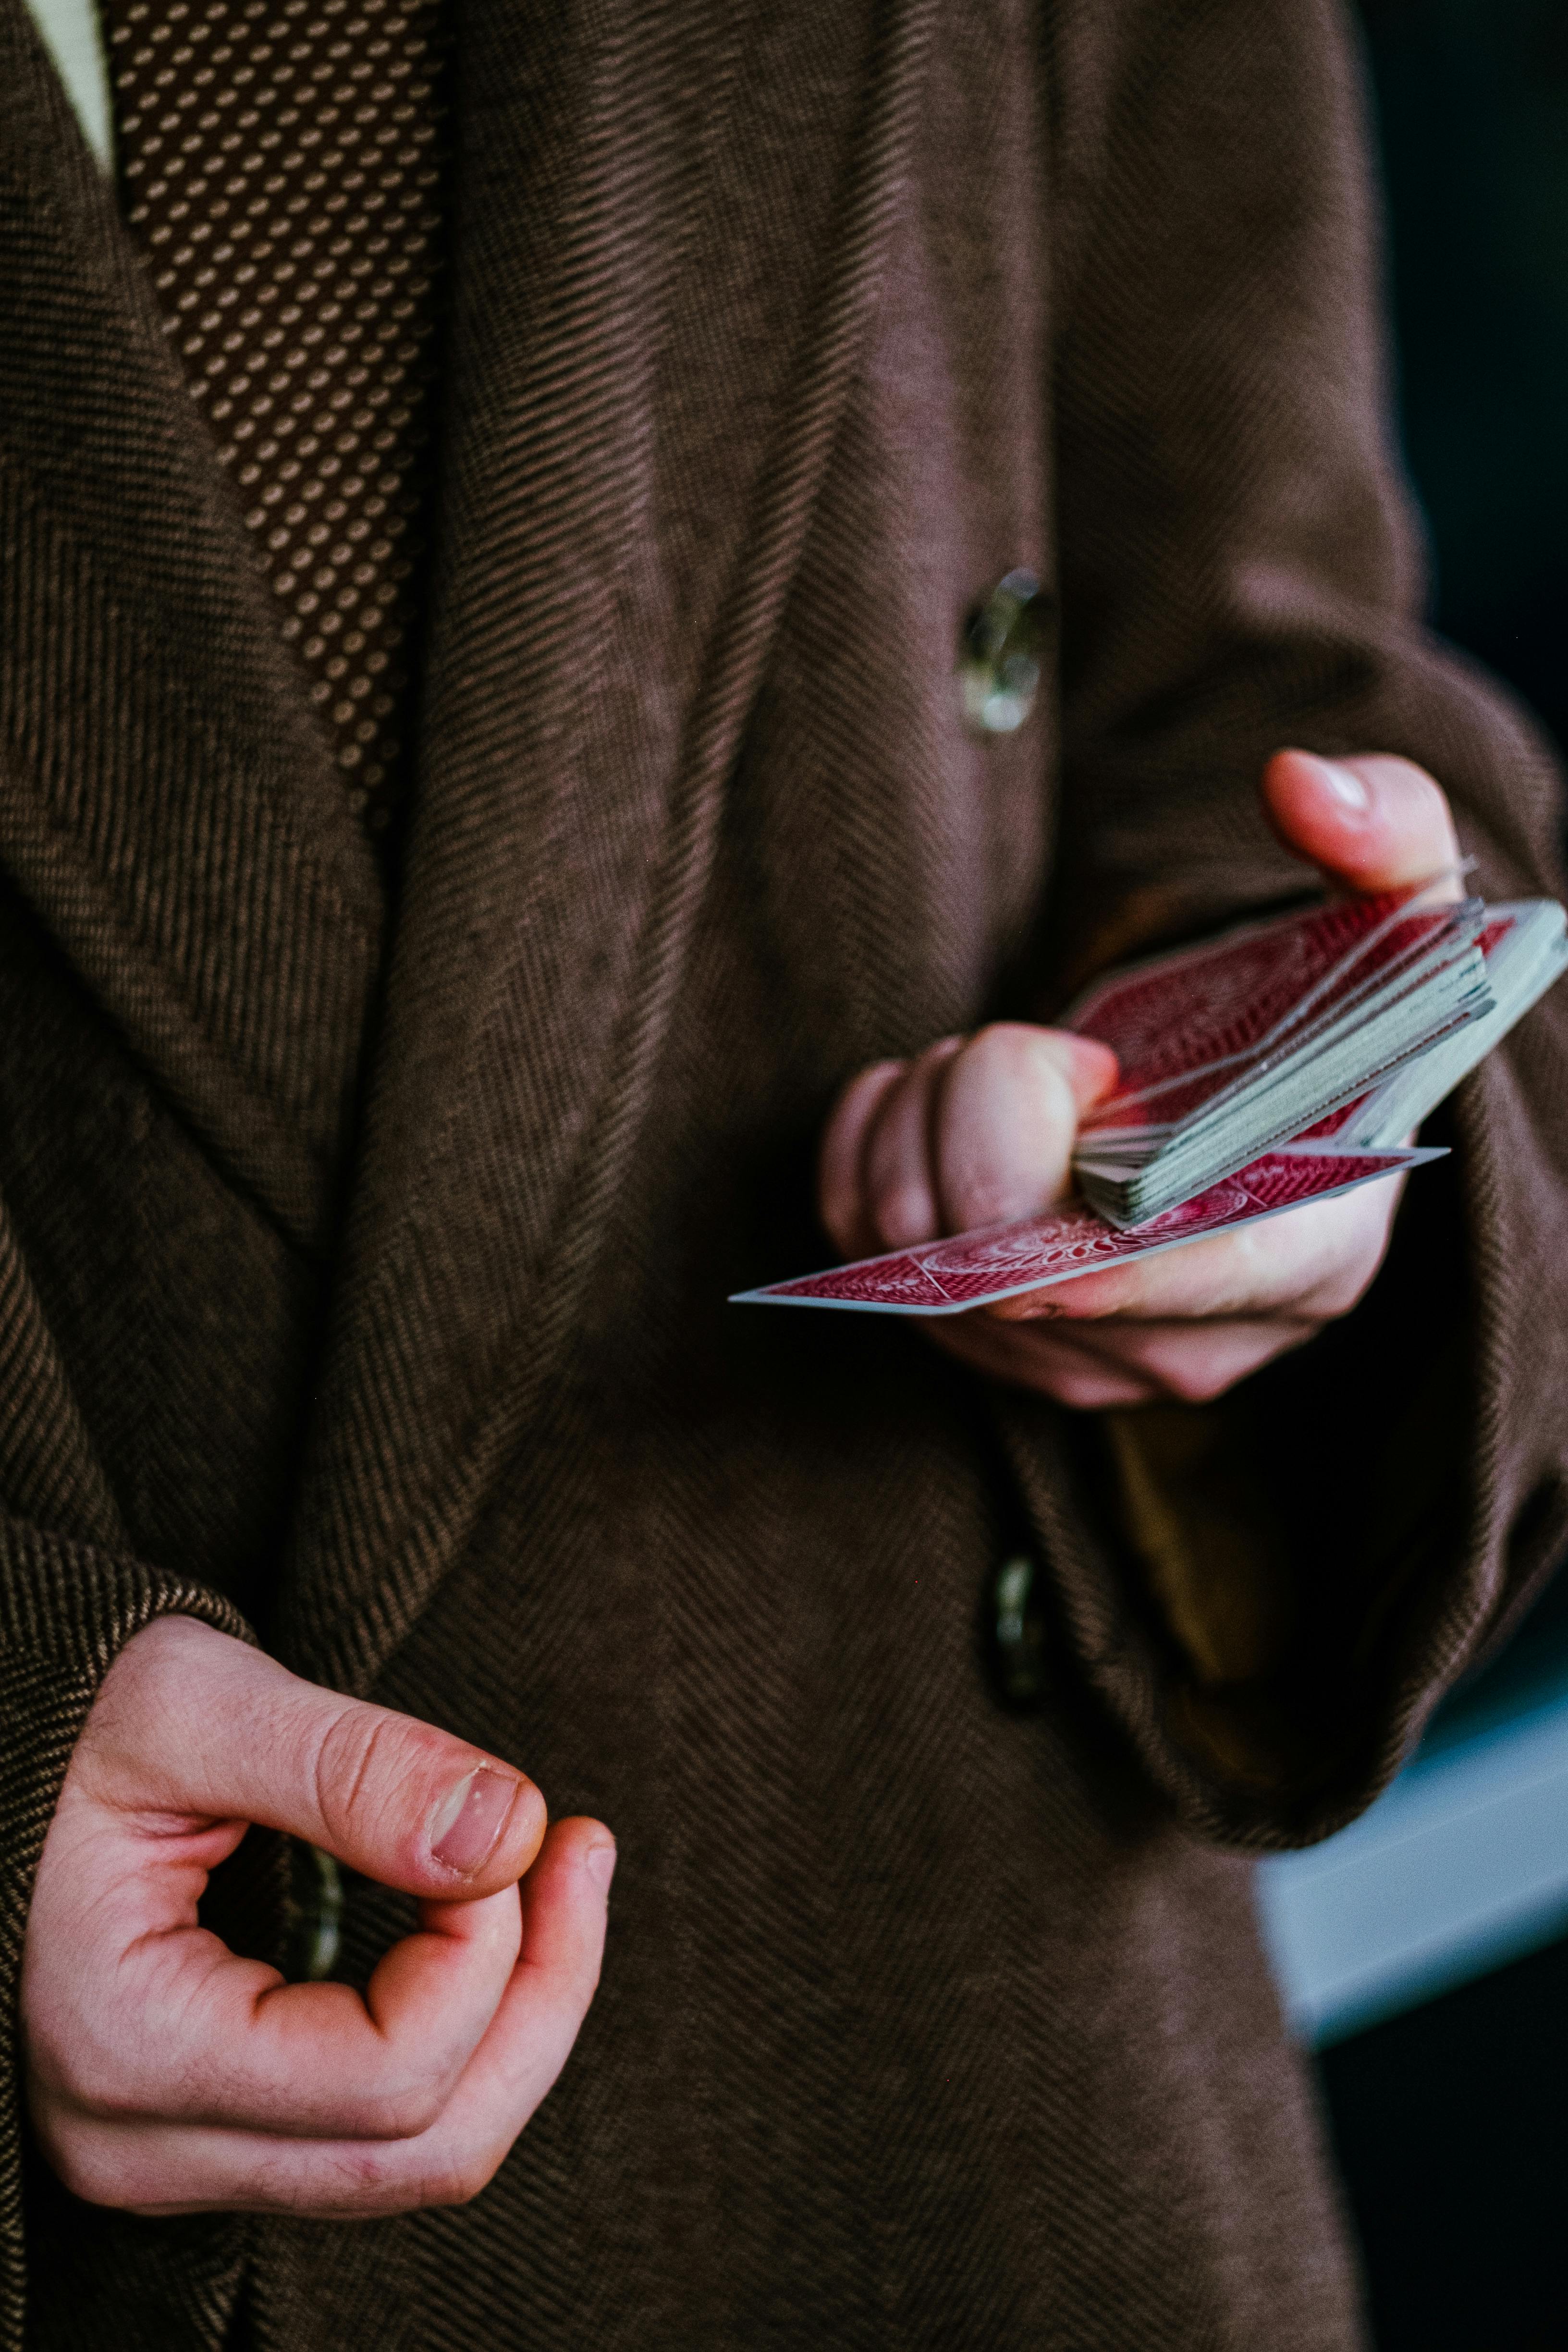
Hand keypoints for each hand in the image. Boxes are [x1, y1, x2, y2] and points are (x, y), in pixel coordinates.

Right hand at [21, 1616, 612, 2216]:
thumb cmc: (67, 1718)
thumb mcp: (192, 1701)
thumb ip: (348, 1767)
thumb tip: (510, 1828)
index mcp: (125, 2047)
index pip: (387, 2074)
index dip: (486, 1946)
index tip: (509, 1815)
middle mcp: (144, 2144)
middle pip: (424, 2149)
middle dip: (543, 1998)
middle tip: (582, 1846)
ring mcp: (178, 2152)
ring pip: (417, 2157)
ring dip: (521, 2019)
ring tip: (562, 1871)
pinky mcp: (217, 2127)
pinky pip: (383, 2125)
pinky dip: (467, 2029)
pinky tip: (494, 1918)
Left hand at [818, 751, 1461, 1406]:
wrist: (1237, 1116)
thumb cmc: (1317, 1024)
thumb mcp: (1393, 917)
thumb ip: (1383, 826)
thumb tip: (1303, 784)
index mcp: (1313, 1256)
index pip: (1184, 1278)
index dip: (1099, 1222)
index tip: (1079, 1086)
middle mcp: (1188, 1345)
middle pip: (1003, 1247)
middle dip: (992, 1098)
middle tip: (1054, 1045)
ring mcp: (1069, 1360)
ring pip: (909, 1240)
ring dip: (930, 1111)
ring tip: (1013, 1070)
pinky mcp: (969, 1341)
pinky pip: (855, 1232)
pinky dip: (874, 1141)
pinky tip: (945, 1104)